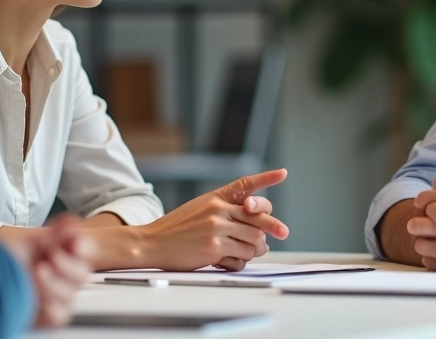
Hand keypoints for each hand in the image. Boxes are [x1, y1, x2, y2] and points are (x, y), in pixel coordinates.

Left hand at [0, 214, 94, 327]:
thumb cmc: (5, 262)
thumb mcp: (28, 244)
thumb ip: (53, 234)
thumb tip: (71, 222)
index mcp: (64, 255)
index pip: (85, 252)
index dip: (85, 247)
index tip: (75, 244)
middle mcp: (64, 277)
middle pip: (82, 275)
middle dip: (67, 265)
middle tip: (51, 256)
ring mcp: (57, 298)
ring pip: (70, 296)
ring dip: (53, 284)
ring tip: (36, 273)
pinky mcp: (48, 317)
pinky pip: (58, 315)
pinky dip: (49, 306)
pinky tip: (35, 297)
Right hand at [140, 168, 289, 270]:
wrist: (151, 243)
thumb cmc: (176, 229)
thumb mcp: (199, 209)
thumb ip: (225, 212)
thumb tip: (255, 227)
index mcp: (215, 197)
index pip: (245, 184)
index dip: (266, 178)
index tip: (283, 173)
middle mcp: (218, 209)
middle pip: (258, 217)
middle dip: (273, 226)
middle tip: (284, 232)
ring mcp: (217, 228)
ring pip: (254, 239)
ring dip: (254, 249)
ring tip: (245, 252)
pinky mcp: (214, 248)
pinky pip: (242, 256)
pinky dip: (240, 261)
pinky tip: (229, 261)